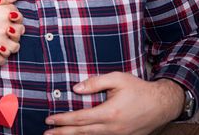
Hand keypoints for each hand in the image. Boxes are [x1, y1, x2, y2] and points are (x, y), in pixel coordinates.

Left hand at [44, 72, 184, 134]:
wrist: (162, 104)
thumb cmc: (139, 89)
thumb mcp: (117, 79)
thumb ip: (95, 82)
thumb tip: (75, 88)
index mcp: (109, 113)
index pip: (80, 118)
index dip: (63, 120)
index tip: (49, 119)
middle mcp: (113, 128)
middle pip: (82, 132)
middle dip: (62, 133)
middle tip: (46, 132)